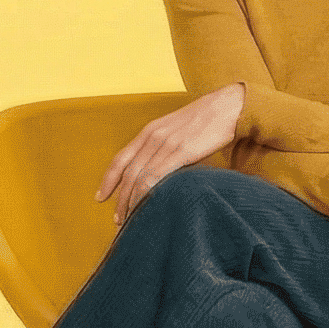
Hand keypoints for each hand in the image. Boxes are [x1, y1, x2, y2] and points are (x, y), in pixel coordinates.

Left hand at [97, 84, 244, 223]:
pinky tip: (144, 207)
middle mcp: (153, 137)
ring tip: (129, 221)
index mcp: (149, 131)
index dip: (108, 180)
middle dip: (120, 199)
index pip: (121, 158)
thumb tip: (158, 170)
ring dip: (131, 202)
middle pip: (128, 173)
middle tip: (117, 220)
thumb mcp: (177, 130)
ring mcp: (166, 144)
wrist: (228, 107)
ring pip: (139, 178)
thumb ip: (164, 146)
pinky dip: (146, 194)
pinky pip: (156, 176)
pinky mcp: (181, 151)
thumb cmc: (207, 120)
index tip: (100, 197)